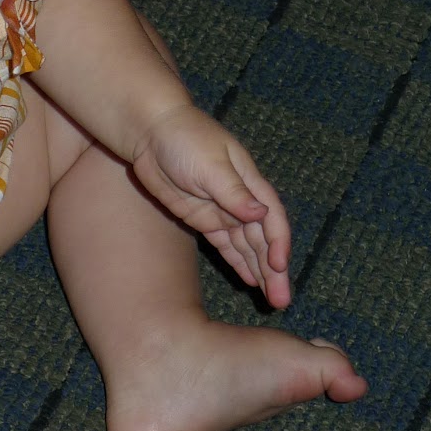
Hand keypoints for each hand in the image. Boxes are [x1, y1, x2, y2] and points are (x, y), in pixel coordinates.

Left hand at [129, 104, 292, 308]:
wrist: (149, 130)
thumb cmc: (184, 138)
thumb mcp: (210, 164)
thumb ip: (234, 192)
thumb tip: (261, 213)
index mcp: (248, 181)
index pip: (271, 216)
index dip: (278, 242)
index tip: (280, 267)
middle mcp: (239, 198)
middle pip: (262, 238)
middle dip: (273, 269)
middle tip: (281, 300)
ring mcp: (221, 209)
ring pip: (247, 246)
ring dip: (260, 271)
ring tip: (272, 299)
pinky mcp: (202, 218)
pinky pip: (226, 245)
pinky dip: (239, 262)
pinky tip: (250, 281)